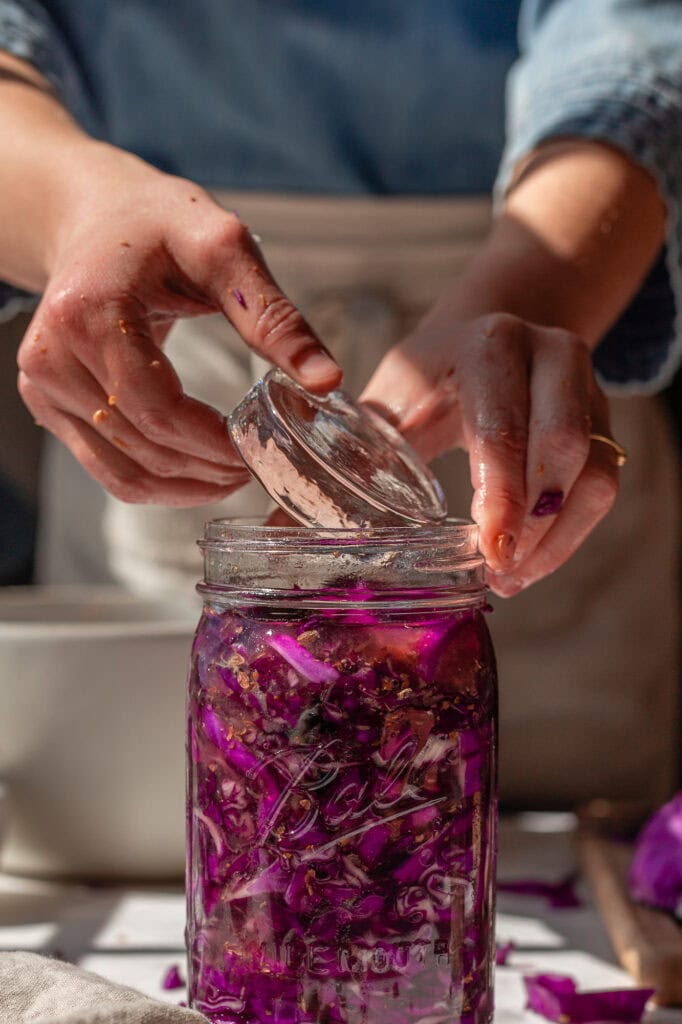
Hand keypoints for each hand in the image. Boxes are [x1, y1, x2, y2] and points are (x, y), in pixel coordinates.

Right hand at [16, 144, 340, 505]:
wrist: (97, 216)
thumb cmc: (160, 224)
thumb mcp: (223, 248)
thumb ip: (273, 316)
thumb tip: (326, 380)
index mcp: (88, 312)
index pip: (155, 406)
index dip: (212, 441)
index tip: (259, 450)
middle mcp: (52, 354)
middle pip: (142, 444)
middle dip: (206, 468)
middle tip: (258, 468)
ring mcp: (42, 383)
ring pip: (123, 470)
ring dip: (184, 487)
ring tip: (234, 477)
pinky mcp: (47, 401)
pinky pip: (107, 466)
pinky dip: (157, 484)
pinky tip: (199, 476)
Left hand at [361, 312, 619, 594]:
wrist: (483, 340)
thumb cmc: (428, 380)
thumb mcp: (391, 401)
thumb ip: (358, 453)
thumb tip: (308, 519)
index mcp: (489, 346)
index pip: (503, 425)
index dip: (501, 494)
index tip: (489, 551)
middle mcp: (551, 355)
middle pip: (563, 443)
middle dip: (532, 520)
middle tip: (497, 570)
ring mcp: (587, 388)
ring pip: (596, 471)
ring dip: (556, 536)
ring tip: (512, 577)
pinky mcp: (602, 422)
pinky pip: (604, 485)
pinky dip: (570, 533)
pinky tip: (531, 562)